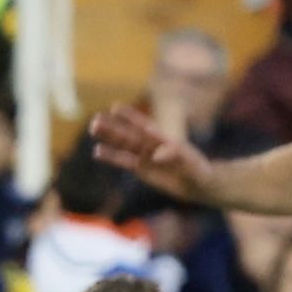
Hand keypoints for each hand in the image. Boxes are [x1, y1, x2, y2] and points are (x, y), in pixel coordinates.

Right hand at [90, 103, 212, 201]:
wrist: (198, 184)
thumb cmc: (198, 170)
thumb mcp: (190, 161)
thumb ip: (175, 155)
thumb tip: (156, 155)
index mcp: (164, 139)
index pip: (144, 125)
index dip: (131, 117)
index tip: (115, 107)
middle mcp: (152, 145)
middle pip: (129, 135)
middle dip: (113, 128)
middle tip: (95, 119)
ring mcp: (145, 156)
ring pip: (124, 146)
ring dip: (109, 138)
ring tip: (93, 129)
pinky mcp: (142, 169)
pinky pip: (124, 162)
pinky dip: (111, 157)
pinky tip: (97, 151)